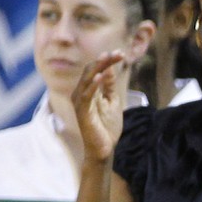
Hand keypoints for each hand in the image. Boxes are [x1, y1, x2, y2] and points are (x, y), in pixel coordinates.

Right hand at [71, 52, 128, 167]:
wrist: (104, 148)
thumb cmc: (106, 126)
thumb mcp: (111, 101)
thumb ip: (109, 86)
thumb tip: (110, 69)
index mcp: (88, 91)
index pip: (96, 71)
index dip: (107, 61)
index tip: (121, 53)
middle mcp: (81, 94)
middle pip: (90, 72)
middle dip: (104, 61)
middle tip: (118, 53)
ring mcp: (80, 103)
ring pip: (86, 81)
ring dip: (98, 68)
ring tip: (107, 58)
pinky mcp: (82, 112)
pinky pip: (86, 96)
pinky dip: (93, 85)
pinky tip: (100, 76)